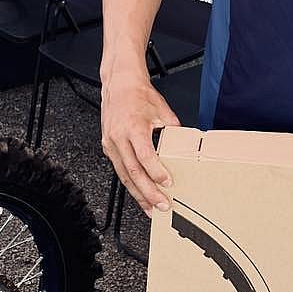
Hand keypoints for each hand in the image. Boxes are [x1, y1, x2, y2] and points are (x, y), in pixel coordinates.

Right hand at [100, 72, 179, 215]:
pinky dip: (129, 183)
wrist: (119, 84)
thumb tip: (186, 144)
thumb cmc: (138, 94)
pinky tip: (138, 192)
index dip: (157, 172)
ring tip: (150, 207)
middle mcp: (119, 138)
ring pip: (124, 175)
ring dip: (138, 194)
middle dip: (148, 193)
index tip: (167, 183)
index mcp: (133, 128)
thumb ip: (173, 129)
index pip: (145, 156)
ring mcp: (110, 143)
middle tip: (161, 205)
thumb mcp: (162, 109)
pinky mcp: (107, 146)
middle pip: (133, 173)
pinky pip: (119, 169)